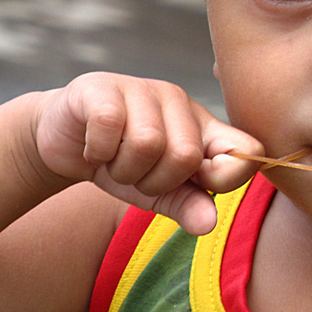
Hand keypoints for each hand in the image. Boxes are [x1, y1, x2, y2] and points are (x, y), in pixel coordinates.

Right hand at [32, 72, 263, 235]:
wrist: (64, 141)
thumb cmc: (122, 165)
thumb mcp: (157, 193)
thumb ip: (186, 205)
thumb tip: (208, 224)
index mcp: (203, 128)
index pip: (246, 149)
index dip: (228, 177)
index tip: (197, 186)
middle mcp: (179, 102)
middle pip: (186, 155)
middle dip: (154, 182)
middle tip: (136, 175)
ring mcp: (142, 89)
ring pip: (147, 143)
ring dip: (123, 169)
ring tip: (114, 161)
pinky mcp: (103, 87)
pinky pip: (110, 126)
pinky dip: (97, 152)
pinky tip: (93, 149)